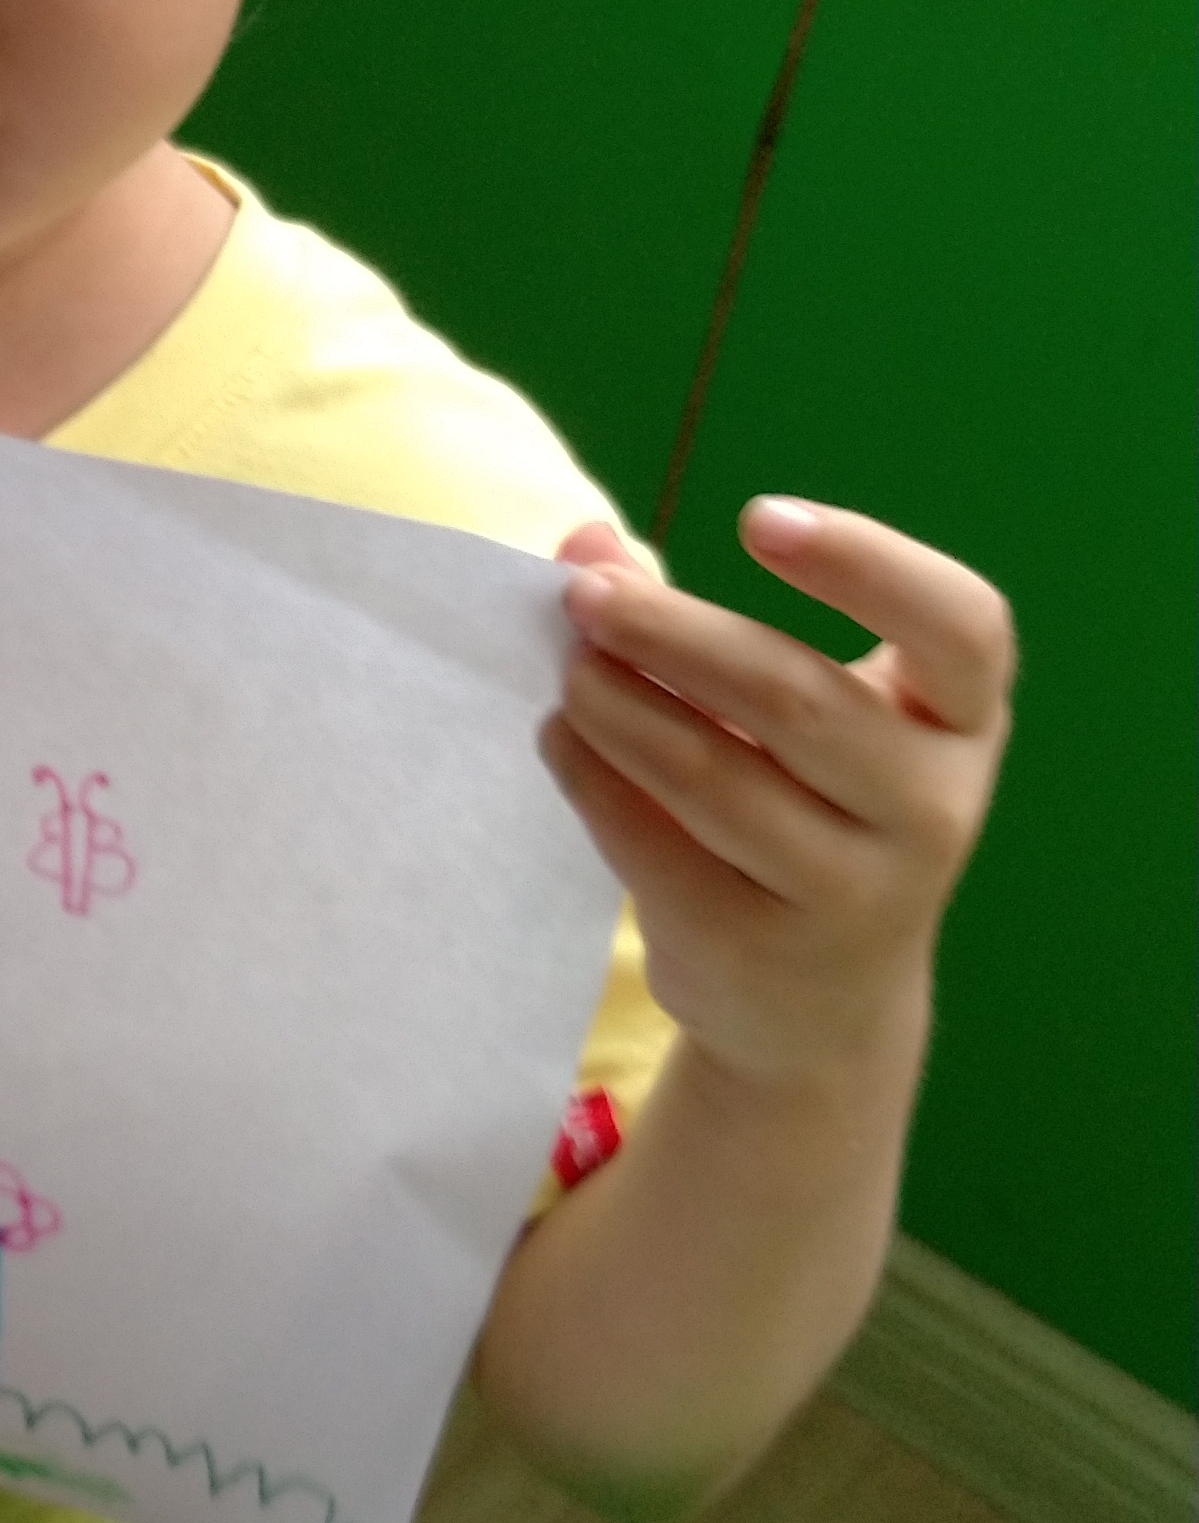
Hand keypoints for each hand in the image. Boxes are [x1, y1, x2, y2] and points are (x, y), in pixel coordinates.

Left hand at [544, 501, 1011, 1097]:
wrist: (817, 1004)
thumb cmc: (812, 813)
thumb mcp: (796, 713)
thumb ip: (696, 621)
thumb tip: (582, 544)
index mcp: (962, 721)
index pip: (963, 626)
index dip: (869, 562)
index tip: (756, 518)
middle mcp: (933, 806)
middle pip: (798, 696)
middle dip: (675, 633)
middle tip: (584, 594)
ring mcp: (855, 890)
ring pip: (713, 775)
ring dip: (619, 706)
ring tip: (567, 667)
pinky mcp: (759, 946)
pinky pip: (655, 846)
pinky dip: (593, 779)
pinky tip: (560, 736)